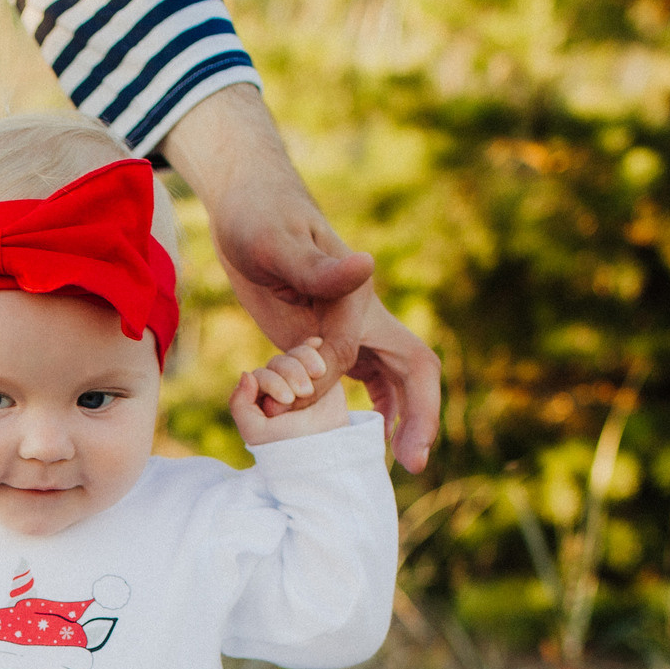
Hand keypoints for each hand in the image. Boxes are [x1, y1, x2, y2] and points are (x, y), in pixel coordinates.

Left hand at [161, 84, 440, 471]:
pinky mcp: (334, 336)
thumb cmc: (259, 217)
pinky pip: (370, 377)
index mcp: (355, 296)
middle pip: (413, 368)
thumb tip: (367, 265)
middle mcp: (363, 313)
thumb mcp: (276, 241)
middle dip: (418, 415)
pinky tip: (375, 438)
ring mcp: (352, 326)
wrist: (251, 203)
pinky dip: (378, 408)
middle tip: (414, 465)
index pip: (354, 356)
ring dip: (403, 418)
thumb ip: (318, 265)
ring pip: (396, 378)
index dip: (325, 384)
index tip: (294, 397)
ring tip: (403, 462)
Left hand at [232, 338, 350, 446]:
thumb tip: (246, 374)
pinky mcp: (318, 372)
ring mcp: (298, 378)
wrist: (328, 445)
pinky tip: (318, 347)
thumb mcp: (255, 432)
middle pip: (276, 364)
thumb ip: (239, 406)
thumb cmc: (289, 444)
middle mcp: (277, 387)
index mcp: (259, 400)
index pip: (259, 376)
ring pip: (293, 356)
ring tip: (317, 376)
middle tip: (305, 392)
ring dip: (303, 362)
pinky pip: (311, 351)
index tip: (288, 399)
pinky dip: (312, 348)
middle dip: (291, 374)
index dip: (272, 382)